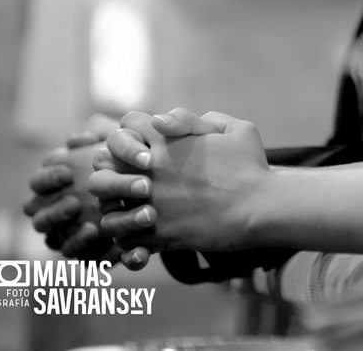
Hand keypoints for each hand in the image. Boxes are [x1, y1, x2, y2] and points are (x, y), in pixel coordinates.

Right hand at [22, 115, 120, 260]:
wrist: (164, 192)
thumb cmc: (134, 161)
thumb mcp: (126, 143)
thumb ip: (103, 135)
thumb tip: (81, 139)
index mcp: (57, 184)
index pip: (37, 183)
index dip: (47, 178)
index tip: (67, 172)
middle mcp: (56, 212)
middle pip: (40, 218)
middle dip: (55, 211)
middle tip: (76, 202)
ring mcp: (71, 235)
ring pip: (57, 242)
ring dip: (72, 236)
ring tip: (95, 226)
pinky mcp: (91, 255)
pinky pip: (86, 261)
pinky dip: (100, 255)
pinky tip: (115, 246)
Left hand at [89, 109, 271, 266]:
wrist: (260, 207)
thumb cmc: (253, 168)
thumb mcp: (240, 130)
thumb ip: (211, 121)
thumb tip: (194, 123)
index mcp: (167, 142)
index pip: (126, 126)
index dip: (131, 134)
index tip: (144, 148)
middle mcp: (152, 171)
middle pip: (102, 166)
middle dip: (111, 173)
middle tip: (129, 183)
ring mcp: (153, 204)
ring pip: (106, 209)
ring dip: (115, 210)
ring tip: (131, 214)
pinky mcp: (160, 234)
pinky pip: (125, 240)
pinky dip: (130, 241)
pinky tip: (144, 238)